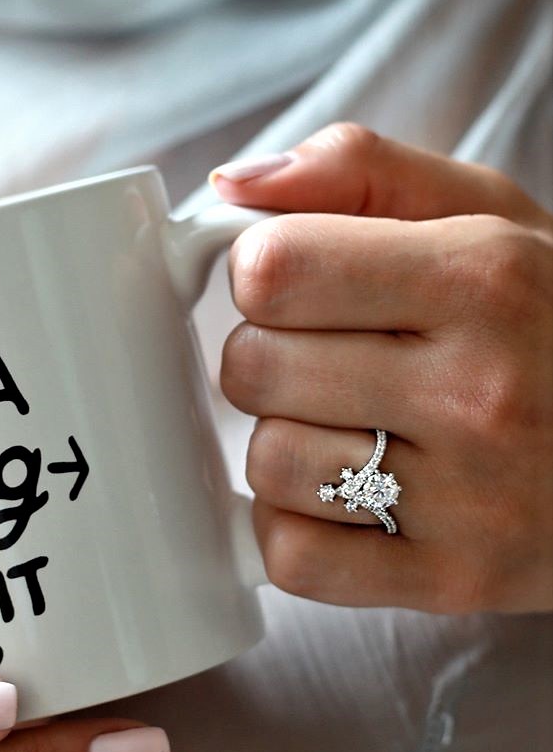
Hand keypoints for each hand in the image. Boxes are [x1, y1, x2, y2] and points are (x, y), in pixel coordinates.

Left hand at [210, 123, 552, 613]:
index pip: (272, 270)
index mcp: (482, 277)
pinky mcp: (451, 579)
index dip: (260, 272)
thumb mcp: (483, 213)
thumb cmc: (549, 317)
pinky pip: (293, 557)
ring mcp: (470, 500)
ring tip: (345, 430)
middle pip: (253, 368)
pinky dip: (292, 526)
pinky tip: (338, 499)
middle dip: (267, 357)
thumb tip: (230, 185)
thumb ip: (357, 172)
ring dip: (283, 442)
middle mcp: (479, 391)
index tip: (291, 284)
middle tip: (325, 360)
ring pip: (268, 463)